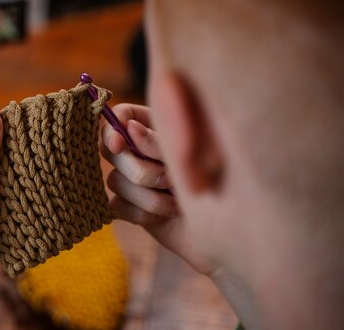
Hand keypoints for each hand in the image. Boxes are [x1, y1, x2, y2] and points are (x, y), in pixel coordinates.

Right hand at [100, 103, 216, 275]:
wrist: (232, 228)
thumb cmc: (219, 180)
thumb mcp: (190, 154)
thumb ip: (158, 141)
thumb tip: (130, 128)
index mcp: (154, 125)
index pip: (119, 115)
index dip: (112, 128)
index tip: (119, 144)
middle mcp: (139, 149)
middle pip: (111, 149)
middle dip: (139, 169)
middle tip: (170, 179)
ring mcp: (132, 178)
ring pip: (115, 181)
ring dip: (148, 195)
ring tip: (178, 202)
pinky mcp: (130, 206)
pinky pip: (117, 206)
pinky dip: (143, 213)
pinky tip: (166, 216)